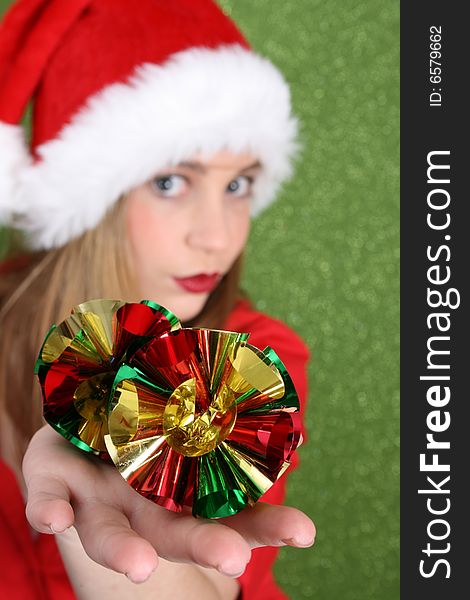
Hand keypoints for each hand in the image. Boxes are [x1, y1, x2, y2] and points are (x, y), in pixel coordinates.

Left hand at [23, 425, 315, 583]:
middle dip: (205, 546)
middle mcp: (143, 508)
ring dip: (123, 550)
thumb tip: (268, 383)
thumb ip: (216, 404)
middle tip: (234, 560)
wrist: (79, 429)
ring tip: (139, 566)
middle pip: (175, 535)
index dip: (267, 526)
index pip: (231, 517)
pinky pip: (48, 497)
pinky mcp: (56, 480)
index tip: (306, 532)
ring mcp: (98, 499)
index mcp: (181, 497)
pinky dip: (49, 509)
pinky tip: (54, 518)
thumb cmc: (144, 428)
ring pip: (110, 533)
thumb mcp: (186, 415)